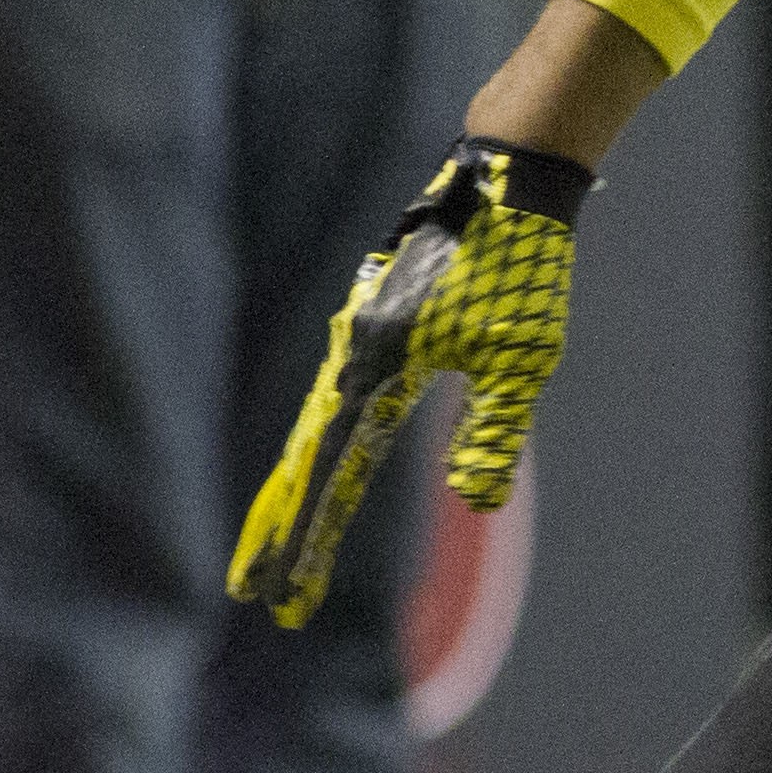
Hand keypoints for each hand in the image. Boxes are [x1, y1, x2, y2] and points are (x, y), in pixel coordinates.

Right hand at [229, 137, 591, 625]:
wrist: (507, 180)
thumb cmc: (521, 268)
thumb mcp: (521, 357)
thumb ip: (493, 429)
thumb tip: (477, 500)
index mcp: (379, 365)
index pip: (333, 471)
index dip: (307, 537)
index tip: (282, 592)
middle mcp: (356, 351)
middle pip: (304, 458)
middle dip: (280, 526)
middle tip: (249, 590)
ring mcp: (362, 334)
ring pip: (314, 428)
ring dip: (294, 489)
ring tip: (272, 545)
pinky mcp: (378, 322)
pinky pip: (336, 398)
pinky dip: (319, 445)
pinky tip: (315, 467)